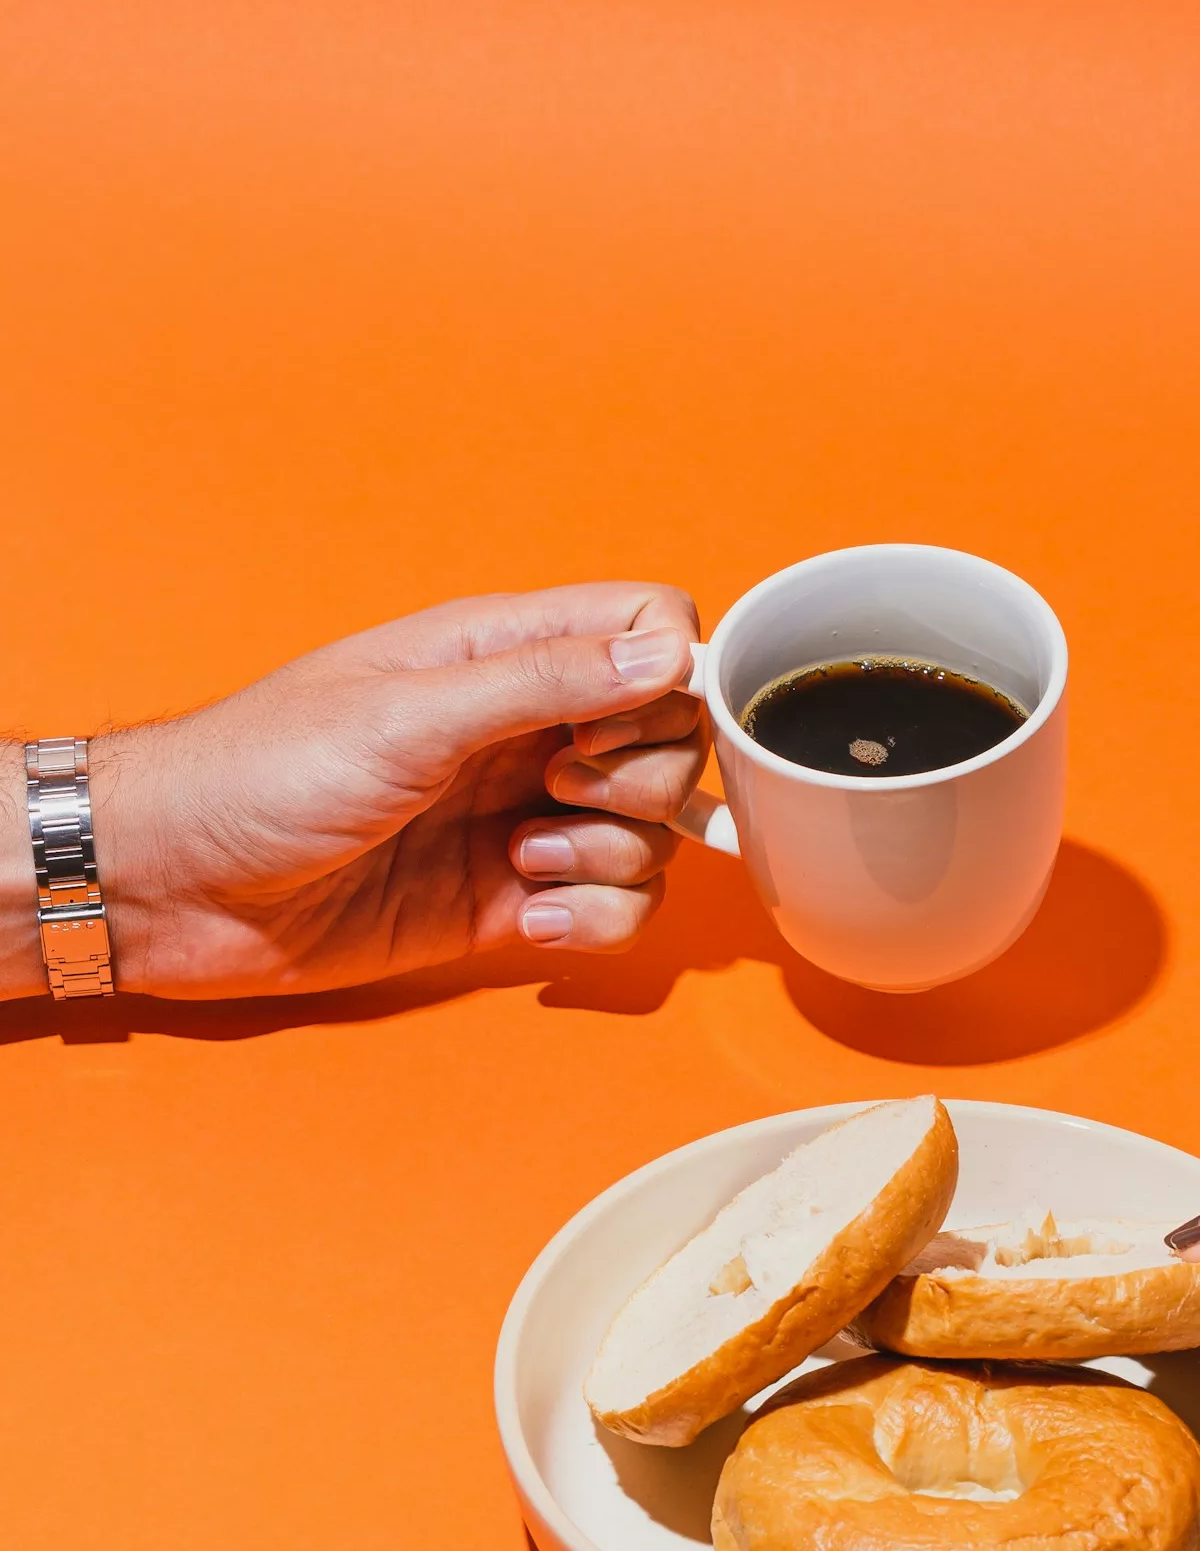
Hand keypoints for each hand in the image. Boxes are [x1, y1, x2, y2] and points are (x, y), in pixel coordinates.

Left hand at [2, 582, 705, 998]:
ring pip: (652, 835)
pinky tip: (524, 917)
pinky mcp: (512, 900)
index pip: (651, 628)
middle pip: (671, 742)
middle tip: (554, 794)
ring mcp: (525, 816)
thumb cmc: (260, 775)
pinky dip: (591, 922)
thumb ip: (545, 680)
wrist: (178, 886)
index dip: (666, 680)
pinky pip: (614, 910)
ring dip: (610, 859)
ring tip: (519, 861)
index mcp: (503, 654)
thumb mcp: (408, 715)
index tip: (606, 729)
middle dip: (641, 783)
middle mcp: (527, 730)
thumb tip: (667, 651)